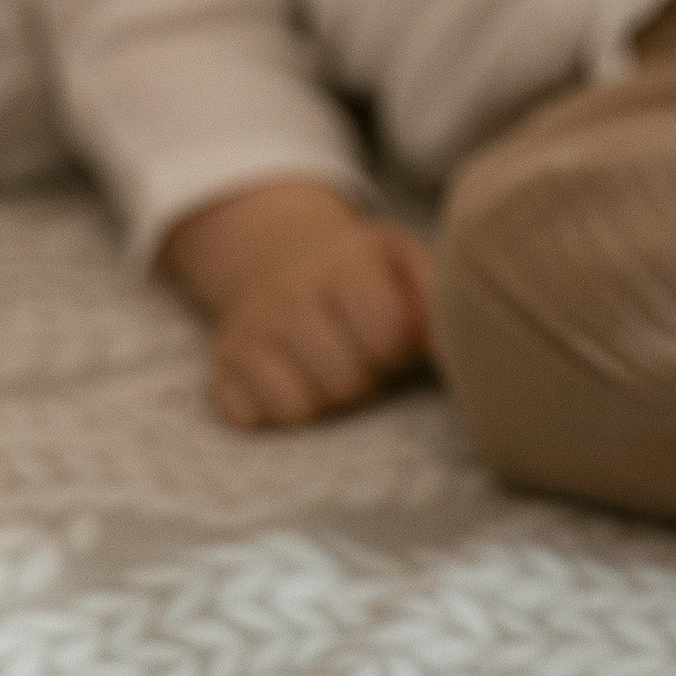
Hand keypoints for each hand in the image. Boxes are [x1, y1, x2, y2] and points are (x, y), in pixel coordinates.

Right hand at [160, 179, 434, 428]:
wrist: (277, 254)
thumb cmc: (363, 274)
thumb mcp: (404, 260)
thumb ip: (437, 299)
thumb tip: (454, 351)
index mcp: (345, 261)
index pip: (387, 334)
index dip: (398, 348)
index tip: (392, 337)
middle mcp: (287, 292)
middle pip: (346, 381)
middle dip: (365, 379)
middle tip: (359, 357)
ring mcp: (248, 332)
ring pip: (299, 409)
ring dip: (323, 402)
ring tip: (328, 371)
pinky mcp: (220, 369)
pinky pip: (250, 421)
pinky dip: (273, 413)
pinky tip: (287, 382)